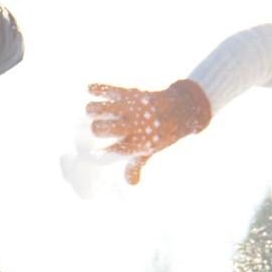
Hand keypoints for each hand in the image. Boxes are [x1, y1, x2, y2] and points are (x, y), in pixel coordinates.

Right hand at [85, 80, 212, 183]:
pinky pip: (106, 89)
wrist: (180, 109)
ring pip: (96, 109)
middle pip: (98, 128)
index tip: (95, 152)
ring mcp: (129, 108)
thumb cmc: (162, 133)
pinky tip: (90, 90)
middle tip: (97, 128)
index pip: (112, 150)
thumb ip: (136, 166)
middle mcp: (131, 125)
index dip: (100, 152)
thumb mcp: (151, 150)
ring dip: (91, 110)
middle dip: (94, 129)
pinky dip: (96, 88)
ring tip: (92, 112)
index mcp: (137, 142)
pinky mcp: (129, 93)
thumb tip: (131, 183)